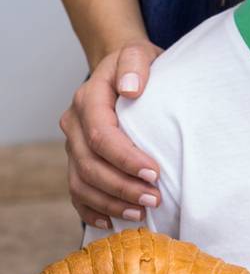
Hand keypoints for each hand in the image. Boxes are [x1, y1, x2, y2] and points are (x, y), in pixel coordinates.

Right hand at [60, 42, 163, 226]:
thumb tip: (131, 88)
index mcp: (88, 99)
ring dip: (110, 202)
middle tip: (154, 199)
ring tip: (141, 213)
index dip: (126, 159)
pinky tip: (113, 221)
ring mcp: (72, 145)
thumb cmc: (135, 64)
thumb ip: (135, 64)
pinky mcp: (76, 160)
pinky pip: (77, 192)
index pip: (102, 136)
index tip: (154, 173)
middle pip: (90, 165)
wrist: (120, 70)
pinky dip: (92, 210)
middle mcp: (74, 124)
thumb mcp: (139, 52)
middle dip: (122, 187)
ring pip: (81, 183)